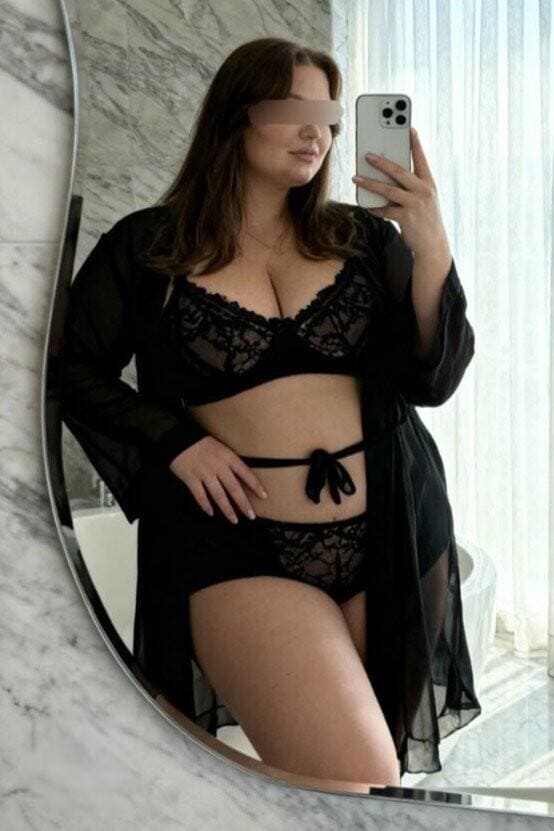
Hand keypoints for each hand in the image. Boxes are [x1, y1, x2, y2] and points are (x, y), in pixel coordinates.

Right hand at [169, 435, 267, 522]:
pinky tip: (211, 513)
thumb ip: (230, 462)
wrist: (178, 438)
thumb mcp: (221, 448)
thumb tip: (241, 479)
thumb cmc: (202, 444)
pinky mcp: (191, 479)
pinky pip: (200, 496)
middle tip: (251, 516)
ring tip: (234, 520)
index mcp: (227, 457)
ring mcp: (204, 473)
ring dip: (227, 510)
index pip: (246, 473)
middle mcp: (218, 466)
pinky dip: (206, 505)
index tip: (264, 496)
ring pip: (218, 495)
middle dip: (244, 504)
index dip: (255, 485)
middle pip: (234, 488)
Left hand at [352, 127, 450, 256]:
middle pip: (400, 171)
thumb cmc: (425, 219)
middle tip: (367, 154)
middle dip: (382, 161)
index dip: (415, 144)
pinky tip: (366, 204)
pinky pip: (385, 210)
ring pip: (389, 189)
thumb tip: (387, 177)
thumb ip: (410, 187)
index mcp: (428, 183)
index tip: (409, 128)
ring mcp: (415, 204)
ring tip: (356, 178)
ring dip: (370, 183)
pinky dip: (374, 207)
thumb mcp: (424, 199)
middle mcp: (423, 191)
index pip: (421, 159)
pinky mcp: (406, 218)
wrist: (433, 244)